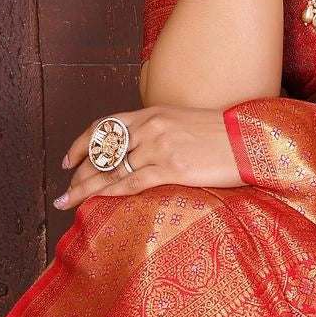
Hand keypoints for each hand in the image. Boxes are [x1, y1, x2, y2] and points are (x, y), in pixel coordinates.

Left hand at [54, 106, 242, 209]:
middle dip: (79, 172)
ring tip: (68, 202)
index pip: (105, 127)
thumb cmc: (224, 135)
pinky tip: (95, 203)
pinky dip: (109, 193)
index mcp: (153, 113)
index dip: (81, 144)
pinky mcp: (173, 168)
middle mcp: (151, 127)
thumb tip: (141, 151)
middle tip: (64, 189)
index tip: (68, 160)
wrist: (250, 141)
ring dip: (85, 188)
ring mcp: (160, 147)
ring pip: (111, 169)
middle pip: (103, 151)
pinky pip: (132, 182)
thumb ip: (160, 132)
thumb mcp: (185, 123)